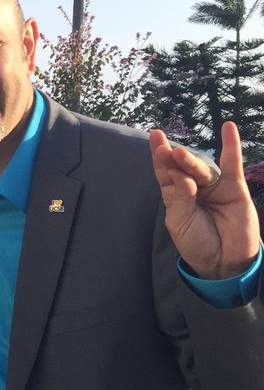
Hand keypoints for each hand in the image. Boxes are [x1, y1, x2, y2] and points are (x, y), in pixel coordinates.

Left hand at [149, 123, 260, 278]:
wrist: (223, 262)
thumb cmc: (196, 243)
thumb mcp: (180, 222)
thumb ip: (180, 198)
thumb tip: (182, 176)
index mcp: (175, 194)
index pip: (165, 171)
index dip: (159, 156)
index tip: (154, 138)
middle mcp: (193, 187)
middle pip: (181, 167)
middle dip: (172, 159)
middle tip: (165, 150)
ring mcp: (214, 186)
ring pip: (202, 168)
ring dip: (191, 160)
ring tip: (179, 153)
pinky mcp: (235, 188)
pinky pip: (233, 164)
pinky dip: (231, 145)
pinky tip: (228, 127)